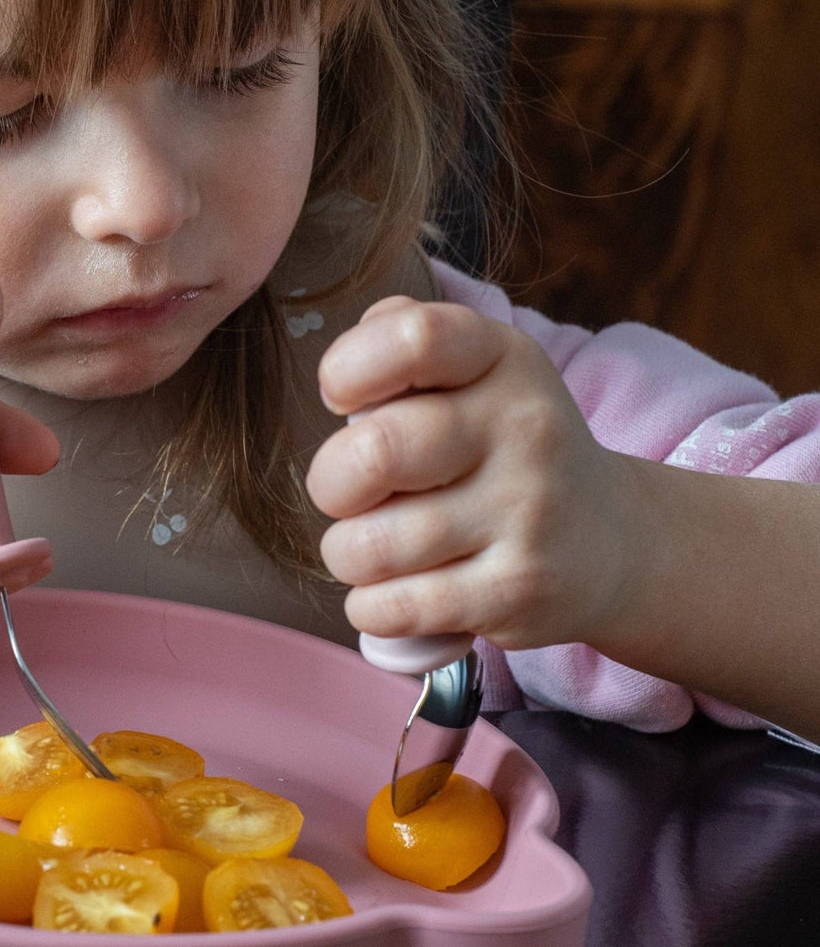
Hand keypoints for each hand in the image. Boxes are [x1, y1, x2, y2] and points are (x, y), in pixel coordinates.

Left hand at [305, 296, 641, 650]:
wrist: (614, 543)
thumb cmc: (504, 451)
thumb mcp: (475, 373)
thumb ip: (399, 342)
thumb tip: (341, 374)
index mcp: (503, 360)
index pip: (413, 339)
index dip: (348, 369)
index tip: (342, 400)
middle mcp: (525, 429)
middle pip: (373, 453)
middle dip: (331, 484)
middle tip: (346, 495)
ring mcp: (527, 514)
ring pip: (370, 545)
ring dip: (348, 555)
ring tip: (374, 549)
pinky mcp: (519, 592)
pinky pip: (394, 607)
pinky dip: (371, 607)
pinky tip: (394, 593)